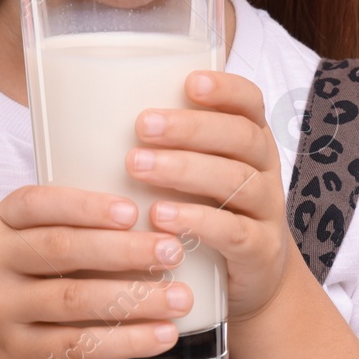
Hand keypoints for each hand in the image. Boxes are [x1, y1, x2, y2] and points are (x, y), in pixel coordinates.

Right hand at [0, 184, 194, 358]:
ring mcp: (2, 310)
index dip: (85, 206)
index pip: (37, 203)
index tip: (133, 211)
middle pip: (62, 249)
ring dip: (134, 298)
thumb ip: (74, 228)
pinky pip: (78, 344)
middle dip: (123, 249)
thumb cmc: (25, 285)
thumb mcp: (30, 246)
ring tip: (180, 297)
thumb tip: (157, 216)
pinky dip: (126, 340)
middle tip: (171, 251)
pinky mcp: (18, 353)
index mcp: (1, 223)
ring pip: (75, 299)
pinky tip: (161, 335)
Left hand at [129, 70, 292, 323]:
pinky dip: (198, 222)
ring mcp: (267, 210)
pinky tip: (162, 218)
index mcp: (251, 140)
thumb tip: (91, 114)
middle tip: (142, 125)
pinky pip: (234, 232)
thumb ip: (167, 145)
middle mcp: (265, 169)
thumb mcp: (201, 171)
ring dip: (185, 170)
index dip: (225, 89)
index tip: (189, 82)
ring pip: (236, 181)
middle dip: (190, 128)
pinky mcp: (259, 250)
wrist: (254, 276)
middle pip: (240, 137)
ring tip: (138, 167)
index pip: (250, 102)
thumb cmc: (212, 209)